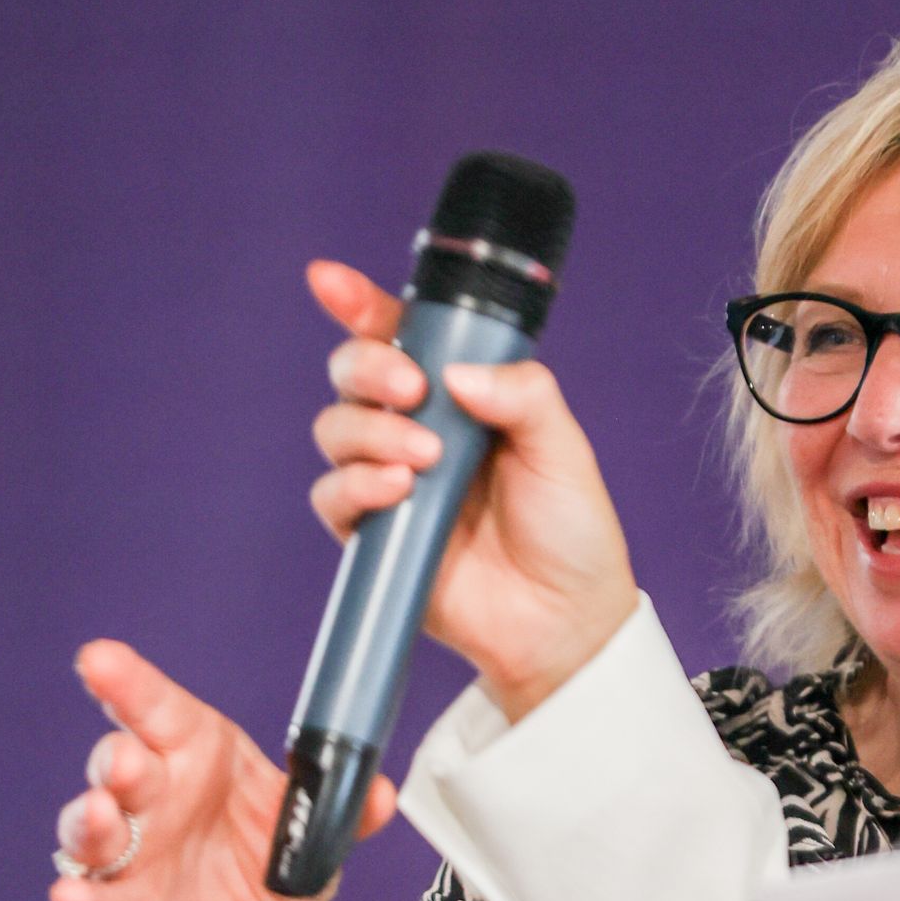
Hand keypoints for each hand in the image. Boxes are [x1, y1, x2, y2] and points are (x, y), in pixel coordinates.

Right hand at [49, 638, 394, 900]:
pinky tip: (72, 897)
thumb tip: (383, 792)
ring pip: (91, 829)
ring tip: (103, 815)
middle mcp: (157, 800)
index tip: (99, 659)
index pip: (162, 712)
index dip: (130, 684)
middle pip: (120, 765)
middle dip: (117, 760)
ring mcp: (131, 857)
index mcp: (203, 758)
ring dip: (89, 820)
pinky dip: (79, 899)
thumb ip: (348, 812)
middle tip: (129, 761)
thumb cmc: (278, 867)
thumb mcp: (320, 838)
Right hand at [307, 259, 639, 718]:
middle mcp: (416, 427)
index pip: (401, 334)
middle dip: (369, 367)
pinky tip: (396, 490)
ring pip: (335, 428)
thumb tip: (455, 374)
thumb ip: (522, 394)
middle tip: (413, 390)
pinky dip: (355, 485)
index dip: (359, 304)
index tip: (329, 281)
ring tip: (423, 458)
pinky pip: (331, 497)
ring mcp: (390, 479)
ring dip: (370, 430)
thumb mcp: (563, 447)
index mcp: (460, 394)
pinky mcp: (372, 535)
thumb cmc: (569, 529)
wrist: (565, 619)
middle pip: (353, 372)